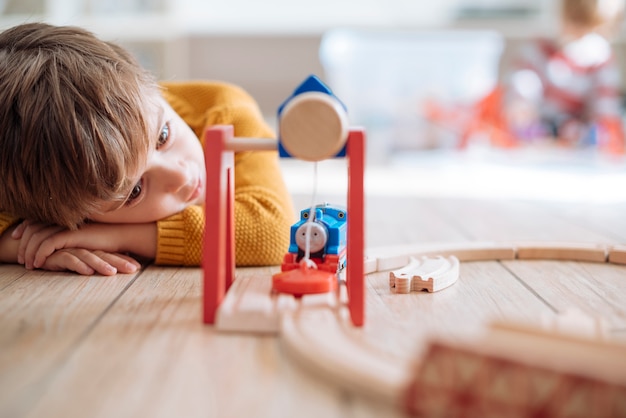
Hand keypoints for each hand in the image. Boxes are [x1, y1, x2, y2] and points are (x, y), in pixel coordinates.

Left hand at [13, 220, 155, 268]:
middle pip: (33, 227)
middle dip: (23, 243)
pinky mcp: (71, 234)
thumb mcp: (83, 237)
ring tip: (28, 265)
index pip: (37, 219)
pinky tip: (38, 264)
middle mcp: (63, 219)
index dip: (24, 227)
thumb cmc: (106, 239)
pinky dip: (40, 254)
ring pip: (38, 237)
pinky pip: (48, 243)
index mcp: (65, 217)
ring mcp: (67, 225)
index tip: (16, 237)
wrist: (121, 236)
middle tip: (20, 258)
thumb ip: (70, 237)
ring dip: (29, 252)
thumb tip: (57, 244)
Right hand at [39, 248, 140, 275]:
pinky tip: (87, 271)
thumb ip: (97, 264)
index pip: (111, 255)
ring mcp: (70, 249)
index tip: (138, 267)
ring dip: (101, 264)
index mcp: (92, 249)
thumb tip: (117, 270)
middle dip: (119, 262)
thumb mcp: (82, 263)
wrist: (36, 251)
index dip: (124, 260)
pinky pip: (68, 258)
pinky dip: (78, 265)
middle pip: (104, 255)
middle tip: (133, 270)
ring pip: (88, 256)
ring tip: (111, 273)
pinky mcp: (56, 254)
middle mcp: (83, 248)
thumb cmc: (61, 257)